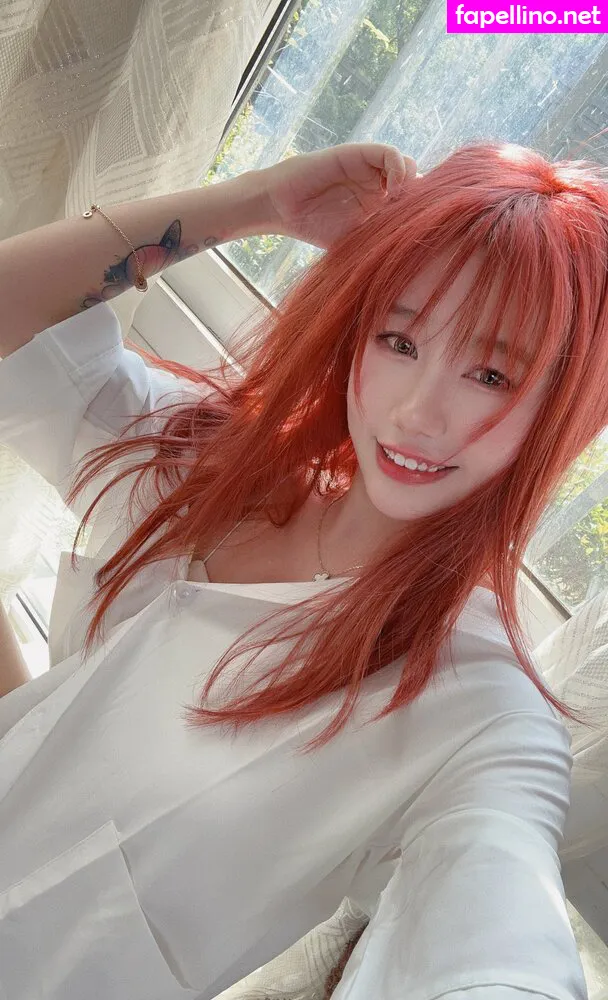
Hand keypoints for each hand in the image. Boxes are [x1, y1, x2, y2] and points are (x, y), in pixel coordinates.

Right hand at [258, 143, 416, 249]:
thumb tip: (411, 252)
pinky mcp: (358, 154)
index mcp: (379, 206)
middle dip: (421, 198)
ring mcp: (369, 168)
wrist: (281, 209)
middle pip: (416, 183)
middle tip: (416, 216)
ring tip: (401, 203)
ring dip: (412, 183)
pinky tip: (394, 189)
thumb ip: (378, 239)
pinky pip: (389, 154)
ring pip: (407, 165)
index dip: (422, 212)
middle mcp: (378, 185)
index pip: (413, 203)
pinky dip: (398, 168)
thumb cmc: (312, 228)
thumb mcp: (353, 240)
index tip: (421, 230)